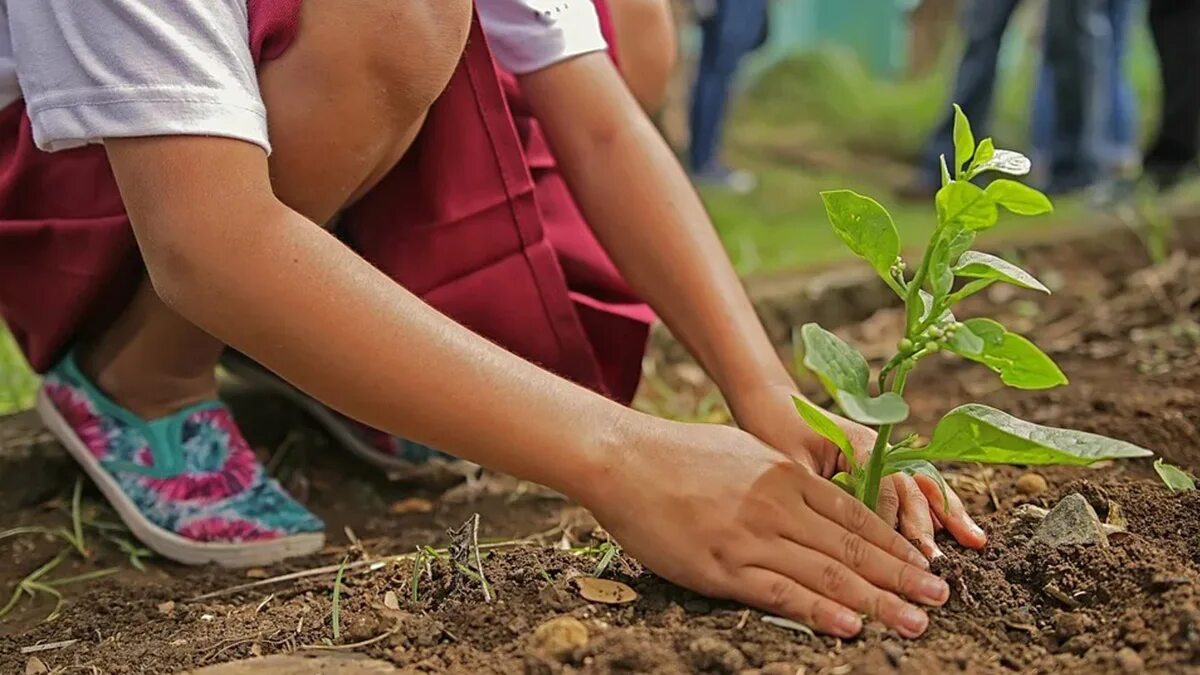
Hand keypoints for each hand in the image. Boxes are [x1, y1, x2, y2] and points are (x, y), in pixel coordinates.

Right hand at [580, 418, 950, 637]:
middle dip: (901, 576)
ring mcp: (751, 537)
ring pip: (827, 574)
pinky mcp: (721, 566)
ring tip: (914, 621)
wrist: (623, 459)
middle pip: (853, 548)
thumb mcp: (744, 452)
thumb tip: (814, 496)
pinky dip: (819, 611)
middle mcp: (778, 505)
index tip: (924, 565)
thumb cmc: (679, 454)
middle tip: (939, 598)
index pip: (855, 516)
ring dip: (877, 601)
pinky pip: (779, 592)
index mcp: (786, 476)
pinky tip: (850, 626)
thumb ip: (782, 478)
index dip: (895, 544)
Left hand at [727, 383, 987, 557]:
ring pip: (923, 486)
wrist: (772, 403)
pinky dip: (938, 507)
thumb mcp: (790, 464)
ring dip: (947, 514)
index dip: (890, 521)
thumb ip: (818, 492)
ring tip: (974, 541)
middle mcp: (879, 448)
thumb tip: (838, 533)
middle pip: (910, 487)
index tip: (895, 553)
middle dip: (924, 525)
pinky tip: (962, 530)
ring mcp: (884, 455)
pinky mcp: (882, 465)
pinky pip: (916, 487)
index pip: (883, 487)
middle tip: (934, 561)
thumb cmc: (775, 432)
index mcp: (858, 444)